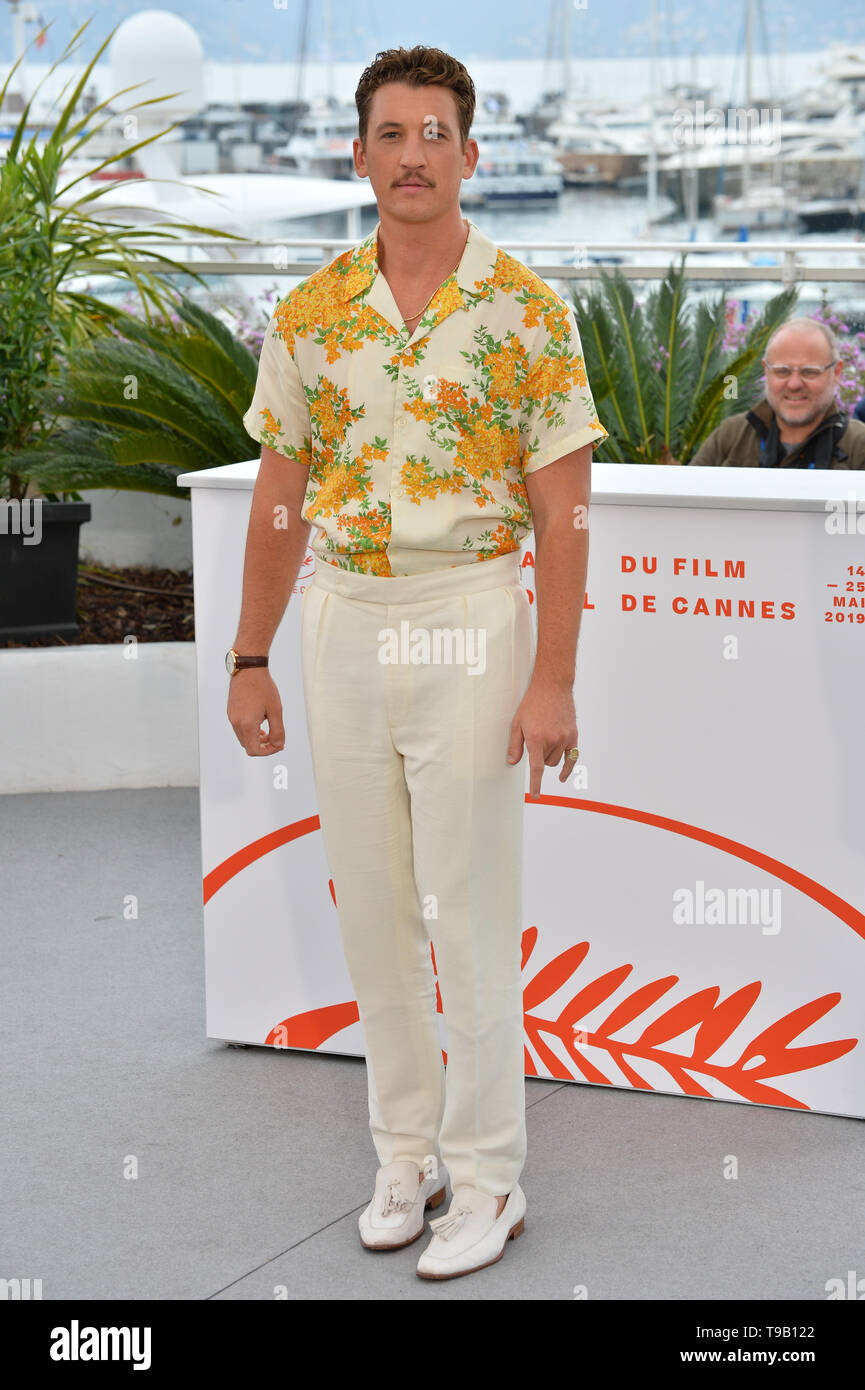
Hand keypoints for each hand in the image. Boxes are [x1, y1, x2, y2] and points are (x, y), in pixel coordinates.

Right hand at [227, 669, 285, 755]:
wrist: (248, 668)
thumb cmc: (263, 686)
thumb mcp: (276, 709)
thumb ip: (278, 730)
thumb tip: (279, 745)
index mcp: (246, 724)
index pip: (254, 750)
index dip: (268, 751)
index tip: (278, 744)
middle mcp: (236, 722)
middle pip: (248, 745)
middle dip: (263, 745)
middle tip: (275, 737)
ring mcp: (231, 716)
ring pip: (243, 737)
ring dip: (256, 737)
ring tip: (268, 728)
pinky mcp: (231, 711)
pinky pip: (239, 728)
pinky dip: (249, 729)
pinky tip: (259, 719)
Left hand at [506, 678, 577, 798]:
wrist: (552, 687)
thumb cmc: (532, 704)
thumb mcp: (517, 723)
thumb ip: (515, 745)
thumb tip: (512, 762)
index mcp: (536, 738)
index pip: (537, 768)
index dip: (536, 784)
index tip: (535, 796)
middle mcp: (552, 740)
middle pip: (545, 764)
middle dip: (539, 757)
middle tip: (535, 740)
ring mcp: (564, 738)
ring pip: (556, 761)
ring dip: (550, 757)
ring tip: (545, 738)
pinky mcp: (573, 735)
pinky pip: (572, 758)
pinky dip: (567, 768)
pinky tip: (562, 777)